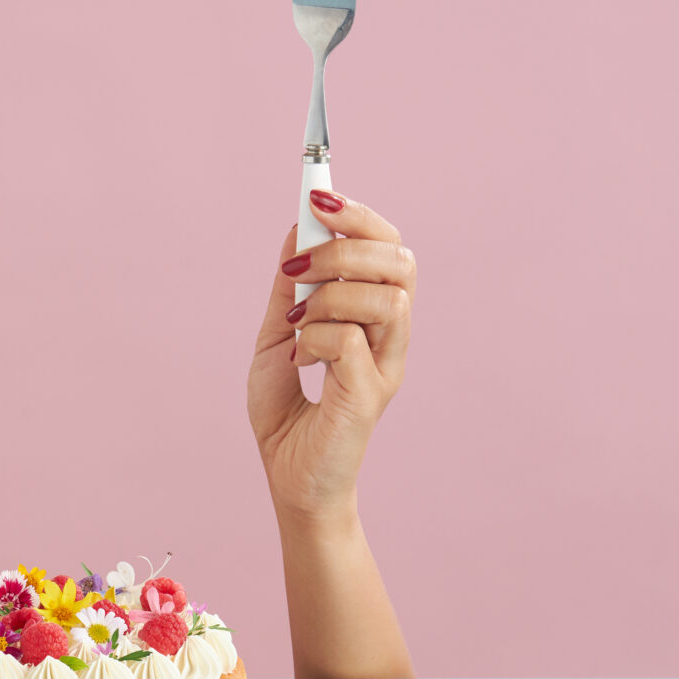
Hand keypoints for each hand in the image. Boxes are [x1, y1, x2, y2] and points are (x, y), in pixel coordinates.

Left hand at [247, 191, 414, 519]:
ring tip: (295, 323)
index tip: (318, 197)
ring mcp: (386, 365)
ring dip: (328, 294)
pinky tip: (299, 360)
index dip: (360, 216)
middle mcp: (391, 337)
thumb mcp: (279, 336)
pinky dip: (313, 338)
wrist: (288, 481)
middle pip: (400, 260)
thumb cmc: (287, 417)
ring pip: (383, 295)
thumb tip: (299, 229)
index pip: (390, 246)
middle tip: (297, 270)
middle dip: (345, 248)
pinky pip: (348, 340)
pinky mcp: (370, 394)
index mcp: (375, 317)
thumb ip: (291, 289)